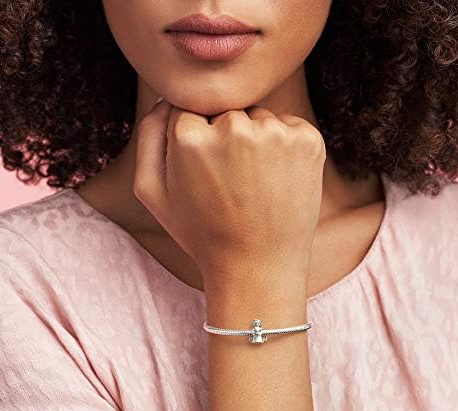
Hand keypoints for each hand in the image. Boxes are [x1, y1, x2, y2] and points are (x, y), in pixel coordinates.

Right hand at [133, 99, 326, 278]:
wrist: (258, 267)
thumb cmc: (202, 233)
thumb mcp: (153, 193)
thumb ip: (148, 136)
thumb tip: (164, 97)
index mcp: (189, 137)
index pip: (188, 112)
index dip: (196, 142)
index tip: (206, 172)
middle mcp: (233, 126)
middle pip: (225, 112)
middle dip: (226, 139)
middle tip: (232, 184)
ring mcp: (275, 133)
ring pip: (258, 118)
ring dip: (257, 142)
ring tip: (256, 186)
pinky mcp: (308, 140)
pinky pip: (288, 126)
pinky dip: (285, 146)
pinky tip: (278, 180)